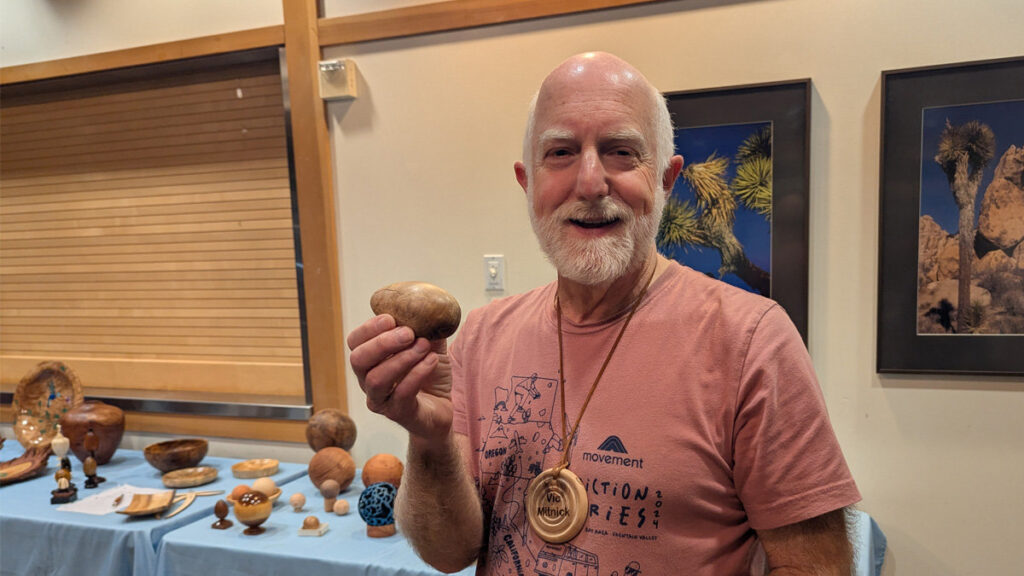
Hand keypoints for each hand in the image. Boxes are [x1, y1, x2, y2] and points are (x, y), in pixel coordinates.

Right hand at [347, 314, 453, 442]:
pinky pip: (401, 393)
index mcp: (370, 361)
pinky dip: (417, 373)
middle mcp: (368, 381)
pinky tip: (432, 361)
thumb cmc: (430, 377)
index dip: (369, 329)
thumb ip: (426, 328)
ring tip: (424, 347)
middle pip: (358, 360)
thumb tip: (428, 307)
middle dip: (382, 343)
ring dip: (402, 358)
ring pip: (376, 379)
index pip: (355, 342)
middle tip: (408, 333)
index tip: (391, 318)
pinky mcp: (398, 413)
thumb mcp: (430, 346)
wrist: (443, 409)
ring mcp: (381, 400)